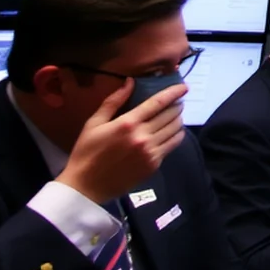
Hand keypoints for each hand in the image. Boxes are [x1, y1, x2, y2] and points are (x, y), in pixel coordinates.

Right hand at [57, 80, 188, 203]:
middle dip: (176, 105)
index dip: (174, 92)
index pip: (158, 102)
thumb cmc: (86, 152)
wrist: (85, 187)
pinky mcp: (154, 164)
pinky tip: (170, 132)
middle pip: (171, 114)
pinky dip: (176, 135)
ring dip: (178, 119)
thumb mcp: (94, 123)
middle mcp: (143, 136)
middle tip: (176, 102)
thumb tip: (130, 82)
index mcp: (128, 123)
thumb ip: (113, 101)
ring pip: (175, 129)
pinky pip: (173, 145)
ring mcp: (150, 151)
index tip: (184, 87)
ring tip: (174, 116)